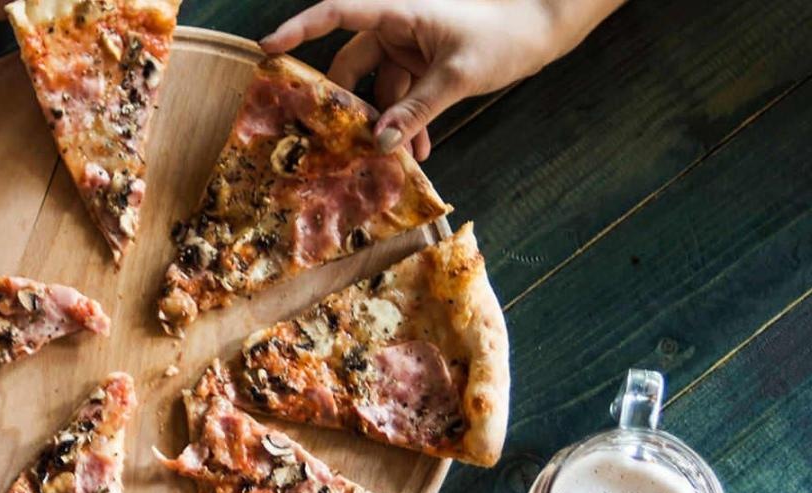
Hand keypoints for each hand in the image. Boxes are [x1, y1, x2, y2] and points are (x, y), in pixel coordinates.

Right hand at [262, 0, 618, 160]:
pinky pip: (404, 97)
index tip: (268, 49)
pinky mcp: (426, 65)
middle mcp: (397, 26)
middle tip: (338, 139)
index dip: (300, 29)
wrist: (544, 28)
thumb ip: (417, 109)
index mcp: (397, 12)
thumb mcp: (458, 76)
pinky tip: (417, 152)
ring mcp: (410, 47)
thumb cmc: (505, 35)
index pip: (337, 14)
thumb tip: (381, 142)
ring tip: (393, 159)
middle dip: (348, 104)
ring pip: (380, 89)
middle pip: (352, 64)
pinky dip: (407, 122)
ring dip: (386, 124)